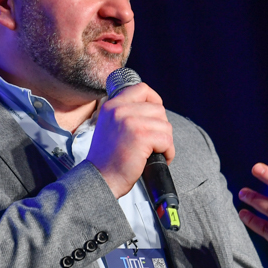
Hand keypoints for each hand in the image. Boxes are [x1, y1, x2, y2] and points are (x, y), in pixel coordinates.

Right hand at [86, 83, 174, 198]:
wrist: (100, 178)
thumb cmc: (108, 158)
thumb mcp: (110, 126)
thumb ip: (126, 113)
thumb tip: (154, 109)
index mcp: (112, 105)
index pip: (141, 89)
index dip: (154, 100)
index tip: (155, 117)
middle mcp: (120, 110)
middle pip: (158, 109)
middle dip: (161, 128)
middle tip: (153, 143)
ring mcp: (130, 122)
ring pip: (165, 125)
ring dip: (165, 142)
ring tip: (154, 152)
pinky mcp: (141, 137)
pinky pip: (167, 140)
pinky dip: (168, 152)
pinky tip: (157, 158)